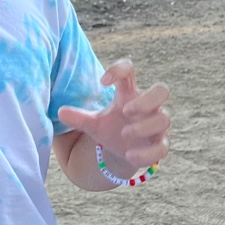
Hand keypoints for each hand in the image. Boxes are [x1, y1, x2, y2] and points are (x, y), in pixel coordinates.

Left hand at [58, 59, 170, 176]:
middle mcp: (147, 107)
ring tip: (125, 134)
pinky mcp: (159, 145)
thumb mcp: (93, 123)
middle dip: (147, 99)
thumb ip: (79, 117)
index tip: (103, 82)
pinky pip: (162, 148)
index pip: (129, 71)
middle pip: (162, 90)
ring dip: (144, 126)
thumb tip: (60, 112)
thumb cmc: (110, 129)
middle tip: (126, 110)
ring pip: (164, 119)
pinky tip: (129, 155)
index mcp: (129, 94)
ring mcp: (156, 126)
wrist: (122, 151)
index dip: (119, 70)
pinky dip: (147, 153)